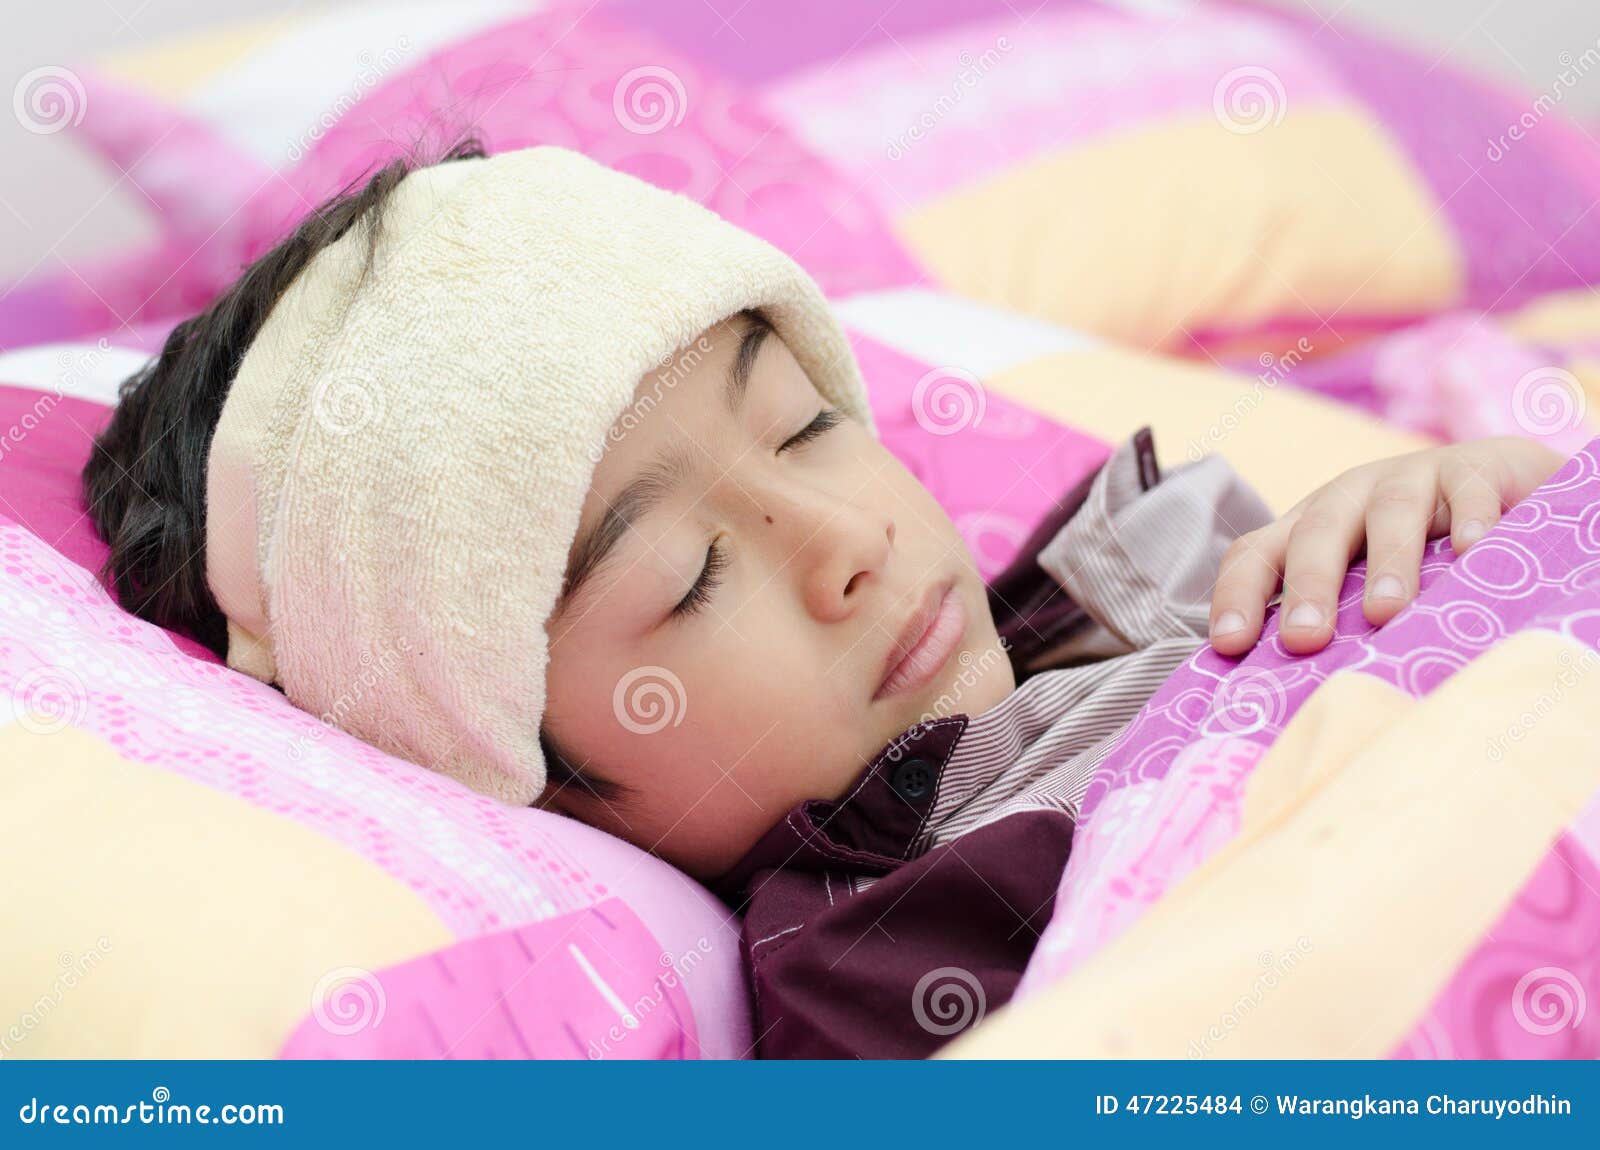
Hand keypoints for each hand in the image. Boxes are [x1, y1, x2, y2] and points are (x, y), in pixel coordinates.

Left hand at [1207, 436, 1565, 656]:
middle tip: (1304, 639)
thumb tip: (1297, 707)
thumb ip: (1337, 629)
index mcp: (1309, 529)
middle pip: (1315, 534)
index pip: (1256, 555)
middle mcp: (1349, 497)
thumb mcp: (1367, 589)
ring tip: (1386, 612)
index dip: (1237, 595)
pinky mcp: (1473, 468)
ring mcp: (1410, 477)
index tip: (1230, 647)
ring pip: (1390, 511)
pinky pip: (1468, 490)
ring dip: (1387, 562)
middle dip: (1307, 587)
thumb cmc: (1423, 559)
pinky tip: (1473, 550)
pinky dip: (1471, 519)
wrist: (1504, 486)